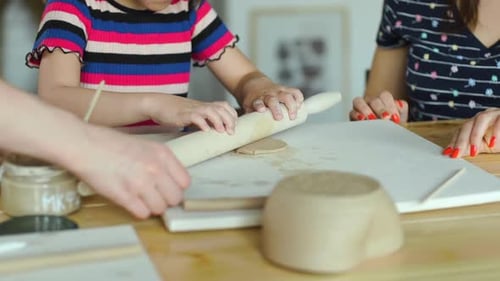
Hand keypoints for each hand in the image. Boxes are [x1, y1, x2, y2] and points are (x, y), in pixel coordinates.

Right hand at [69, 125, 189, 218]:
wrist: (83, 145)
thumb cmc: (110, 144)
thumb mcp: (144, 146)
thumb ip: (160, 162)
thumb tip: (170, 181)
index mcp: (162, 154)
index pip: (185, 182)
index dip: (175, 187)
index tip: (167, 188)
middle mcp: (155, 168)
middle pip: (175, 198)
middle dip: (165, 199)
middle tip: (153, 195)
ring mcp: (141, 183)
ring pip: (160, 208)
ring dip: (151, 207)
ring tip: (140, 198)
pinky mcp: (125, 196)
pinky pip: (143, 213)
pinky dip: (138, 211)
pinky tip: (130, 201)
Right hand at [147, 95, 237, 134]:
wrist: (158, 104)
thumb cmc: (174, 112)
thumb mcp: (192, 116)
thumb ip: (202, 121)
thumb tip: (212, 132)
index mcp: (204, 106)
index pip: (224, 106)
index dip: (232, 115)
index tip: (234, 125)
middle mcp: (200, 106)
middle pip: (221, 108)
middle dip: (229, 119)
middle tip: (231, 132)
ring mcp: (192, 109)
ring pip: (211, 111)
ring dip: (219, 121)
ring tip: (222, 131)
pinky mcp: (183, 115)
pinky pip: (195, 117)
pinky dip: (202, 123)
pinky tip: (206, 130)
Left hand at [240, 76, 303, 120]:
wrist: (255, 84)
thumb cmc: (253, 99)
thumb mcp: (248, 107)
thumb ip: (250, 118)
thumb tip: (250, 134)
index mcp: (257, 99)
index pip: (257, 102)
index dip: (259, 105)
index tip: (261, 110)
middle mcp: (268, 94)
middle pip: (273, 99)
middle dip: (277, 109)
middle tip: (280, 118)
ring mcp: (278, 91)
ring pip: (286, 95)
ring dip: (291, 105)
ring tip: (293, 116)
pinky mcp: (286, 89)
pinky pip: (295, 92)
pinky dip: (299, 98)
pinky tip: (300, 106)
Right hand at [350, 91, 407, 123]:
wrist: (384, 136)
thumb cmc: (392, 126)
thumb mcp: (400, 119)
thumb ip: (401, 111)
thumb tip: (400, 107)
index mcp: (384, 100)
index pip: (385, 96)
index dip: (390, 106)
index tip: (395, 118)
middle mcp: (372, 101)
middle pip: (373, 100)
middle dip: (380, 109)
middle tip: (385, 119)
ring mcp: (361, 107)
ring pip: (359, 101)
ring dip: (366, 110)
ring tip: (372, 119)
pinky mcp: (353, 115)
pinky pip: (352, 112)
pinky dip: (357, 116)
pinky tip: (362, 121)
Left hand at [443, 109, 499, 157]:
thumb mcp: (487, 145)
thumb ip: (472, 147)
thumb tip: (455, 153)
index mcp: (476, 123)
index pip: (461, 130)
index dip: (454, 141)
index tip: (448, 153)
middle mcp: (484, 116)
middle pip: (468, 124)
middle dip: (461, 140)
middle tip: (456, 153)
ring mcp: (496, 113)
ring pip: (481, 119)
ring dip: (475, 135)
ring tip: (474, 151)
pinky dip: (496, 132)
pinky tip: (493, 143)